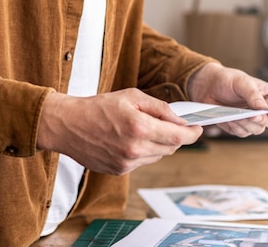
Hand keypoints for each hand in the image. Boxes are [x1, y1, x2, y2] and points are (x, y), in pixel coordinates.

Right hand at [36, 88, 202, 174]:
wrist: (69, 125)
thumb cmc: (99, 106)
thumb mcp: (131, 96)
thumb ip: (159, 107)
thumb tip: (179, 118)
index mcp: (140, 128)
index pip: (178, 137)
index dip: (193, 133)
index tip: (199, 128)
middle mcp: (135, 150)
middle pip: (171, 148)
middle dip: (176, 136)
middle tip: (173, 124)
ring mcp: (127, 163)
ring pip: (157, 155)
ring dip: (159, 143)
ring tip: (143, 128)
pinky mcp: (119, 171)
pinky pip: (142, 162)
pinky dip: (144, 151)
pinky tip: (130, 138)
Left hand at [187, 62, 267, 137]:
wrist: (209, 85)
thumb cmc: (228, 79)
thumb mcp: (241, 82)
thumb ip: (253, 94)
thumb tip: (263, 108)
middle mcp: (264, 110)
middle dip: (261, 120)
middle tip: (252, 115)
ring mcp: (252, 120)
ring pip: (257, 130)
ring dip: (246, 123)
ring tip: (235, 115)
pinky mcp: (240, 126)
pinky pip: (242, 132)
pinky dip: (235, 126)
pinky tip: (227, 118)